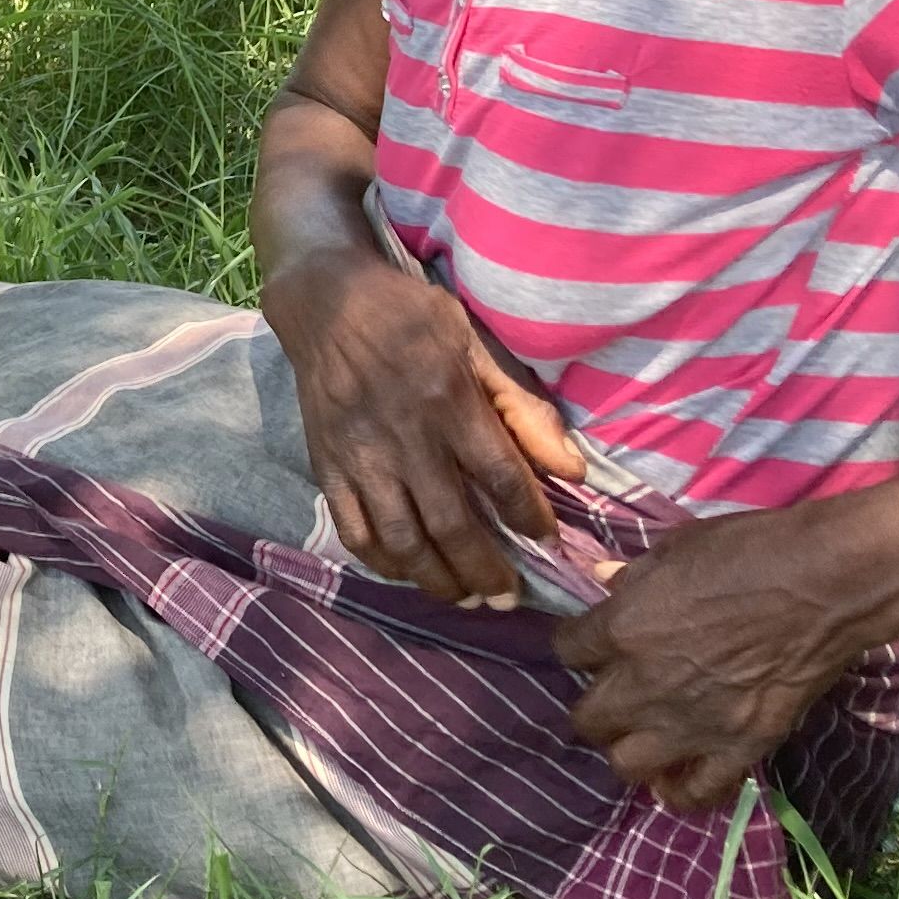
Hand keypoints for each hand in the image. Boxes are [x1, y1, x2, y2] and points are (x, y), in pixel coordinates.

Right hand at [264, 246, 586, 605]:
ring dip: (438, 578)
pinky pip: (355, 532)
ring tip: (464, 596)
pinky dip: (384, 564)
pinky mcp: (327, 467)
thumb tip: (572, 469)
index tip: (545, 541)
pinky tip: (409, 572)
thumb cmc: (409, 316)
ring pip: (402, 540)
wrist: (326, 302)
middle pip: (451, 523)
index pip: (500, 477)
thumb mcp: (474, 341)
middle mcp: (405, 437)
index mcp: (449, 400)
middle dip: (485, 570)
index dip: (529, 518)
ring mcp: (361, 458)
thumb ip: (522, 405)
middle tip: (507, 596)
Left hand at [549, 503, 898, 812]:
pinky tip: (680, 775)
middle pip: (587, 719)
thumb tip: (605, 581)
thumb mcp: (678, 546)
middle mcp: (644, 685)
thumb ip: (635, 574)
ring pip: (626, 764)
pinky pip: (695, 792)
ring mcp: (691, 723)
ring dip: (630, 750)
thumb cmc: (751, 550)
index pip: (566, 650)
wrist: (827, 583)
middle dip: (597, 706)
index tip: (595, 642)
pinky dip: (682, 790)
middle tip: (618, 693)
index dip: (579, 646)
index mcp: (623, 628)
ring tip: (646, 735)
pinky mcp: (738, 748)